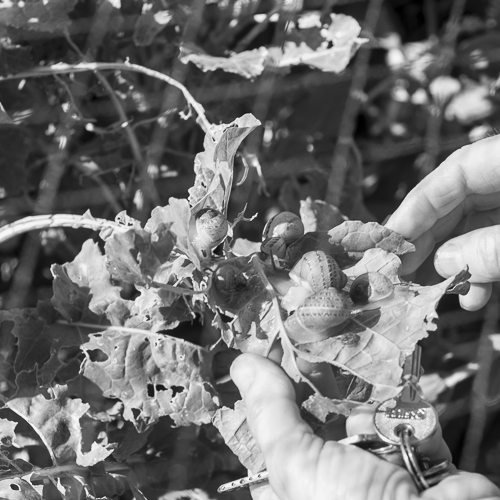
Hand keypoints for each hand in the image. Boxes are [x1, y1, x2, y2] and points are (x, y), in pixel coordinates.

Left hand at [231, 353, 499, 499]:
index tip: (280, 353)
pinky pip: (411, 426)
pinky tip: (416, 439)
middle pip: (326, 417)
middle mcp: (333, 480)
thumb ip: (271, 411)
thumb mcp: (298, 464)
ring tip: (384, 432)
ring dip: (379, 419)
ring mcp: (376, 472)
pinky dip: (415, 427)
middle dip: (335, 398)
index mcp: (294, 485)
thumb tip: (242, 361)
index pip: (276, 427)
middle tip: (331, 369)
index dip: (277, 390)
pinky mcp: (417, 463)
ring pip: (371, 416)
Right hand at [385, 135, 499, 310]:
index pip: (453, 173)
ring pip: (474, 227)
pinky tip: (474, 295)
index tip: (389, 242)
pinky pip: (494, 240)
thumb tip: (444, 264)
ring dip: (453, 262)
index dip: (416, 207)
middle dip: (428, 240)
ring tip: (434, 291)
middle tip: (399, 272)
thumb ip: (494, 247)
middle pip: (457, 202)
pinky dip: (482, 268)